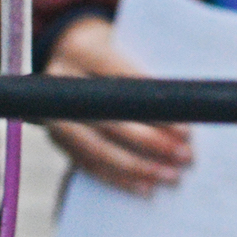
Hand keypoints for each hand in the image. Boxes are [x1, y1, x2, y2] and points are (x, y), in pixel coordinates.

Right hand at [44, 16, 191, 193]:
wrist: (70, 57)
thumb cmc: (111, 57)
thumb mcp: (125, 51)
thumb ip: (143, 80)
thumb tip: (181, 116)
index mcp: (82, 52)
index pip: (122, 82)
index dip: (153, 107)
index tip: (185, 130)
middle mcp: (59, 81)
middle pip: (106, 118)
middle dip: (148, 142)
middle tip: (182, 156)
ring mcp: (52, 112)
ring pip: (94, 146)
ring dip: (134, 166)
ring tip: (167, 175)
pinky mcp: (54, 136)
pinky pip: (85, 162)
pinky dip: (115, 177)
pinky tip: (142, 185)